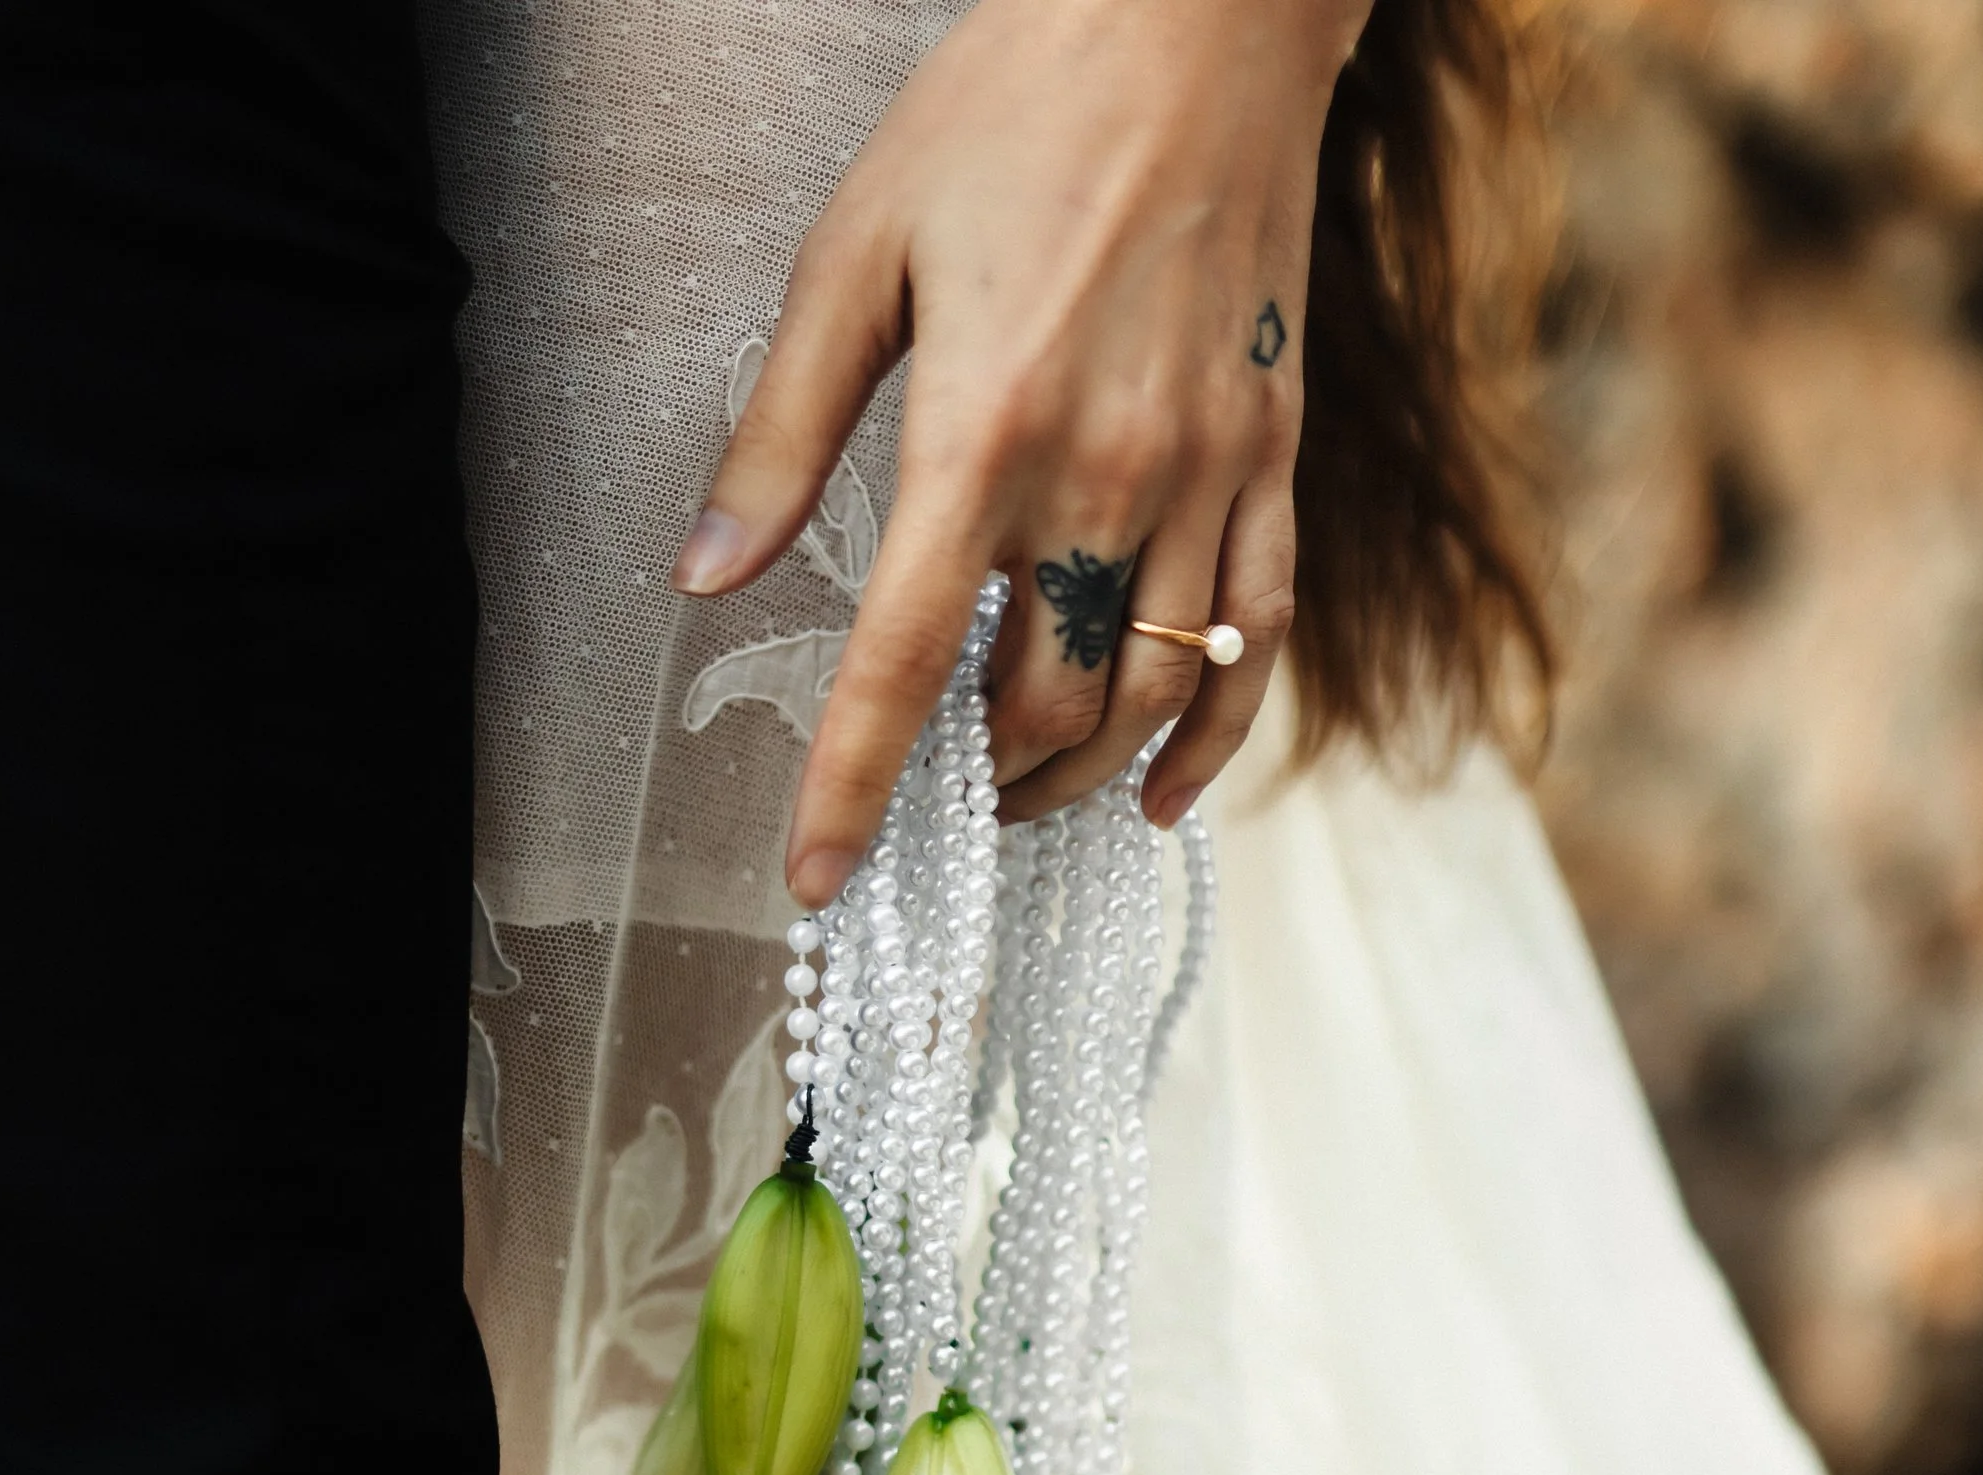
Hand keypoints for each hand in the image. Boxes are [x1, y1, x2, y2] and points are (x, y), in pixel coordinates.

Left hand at [670, 0, 1366, 910]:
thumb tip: (708, 573)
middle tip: (935, 799)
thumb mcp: (857, 249)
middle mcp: (1102, 473)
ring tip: (1023, 796)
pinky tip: (1164, 792)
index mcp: (980, 430)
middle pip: (1039, 707)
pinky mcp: (1273, 453)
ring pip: (1148, 695)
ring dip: (1078, 780)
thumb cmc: (1012, 109)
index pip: (900, 665)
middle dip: (977, 786)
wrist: (1200, 15)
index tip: (818, 879)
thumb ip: (783, 426)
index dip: (850, 790)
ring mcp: (1204, 471)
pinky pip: (1258, 637)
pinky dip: (1214, 735)